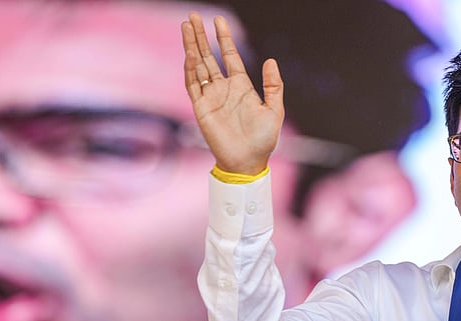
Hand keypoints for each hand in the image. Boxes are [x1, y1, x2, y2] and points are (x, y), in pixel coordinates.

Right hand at [181, 13, 283, 174]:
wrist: (248, 162)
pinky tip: (190, 54)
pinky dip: (190, 69)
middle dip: (201, 36)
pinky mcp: (201, 109)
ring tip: (186, 27)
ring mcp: (211, 97)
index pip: (229, 56)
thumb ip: (273, 85)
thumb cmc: (263, 140)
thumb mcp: (274, 110)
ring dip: (192, 47)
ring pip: (198, 66)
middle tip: (193, 17)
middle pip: (209, 56)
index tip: (218, 21)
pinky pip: (193, 85)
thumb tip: (270, 61)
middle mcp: (223, 89)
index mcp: (241, 86)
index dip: (224, 39)